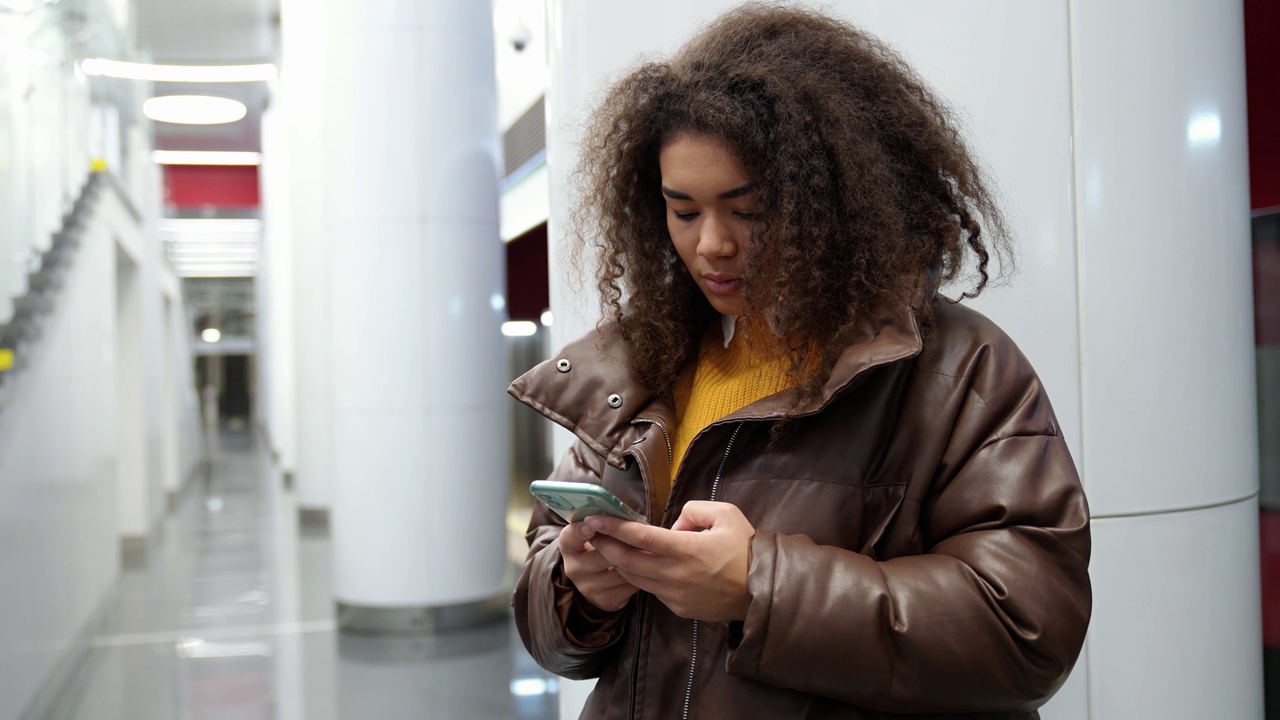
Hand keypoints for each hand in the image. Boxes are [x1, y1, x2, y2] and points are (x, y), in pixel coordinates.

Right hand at [558, 522, 638, 611]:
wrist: (597, 577)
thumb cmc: (601, 544)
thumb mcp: (595, 531)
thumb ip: (603, 523)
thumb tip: (621, 515)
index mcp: (569, 545)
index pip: (570, 538)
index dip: (580, 532)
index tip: (591, 525)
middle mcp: (574, 568)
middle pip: (600, 557)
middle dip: (621, 546)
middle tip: (639, 536)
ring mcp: (588, 588)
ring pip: (619, 572)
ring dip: (636, 561)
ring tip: (646, 551)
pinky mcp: (605, 601)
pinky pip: (630, 586)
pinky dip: (641, 576)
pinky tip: (645, 568)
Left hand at [584, 501, 754, 621]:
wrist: (763, 590)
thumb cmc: (745, 548)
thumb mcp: (725, 514)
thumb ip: (693, 510)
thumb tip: (673, 526)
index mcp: (687, 550)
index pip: (640, 537)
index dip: (614, 527)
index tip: (595, 518)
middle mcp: (676, 575)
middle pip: (628, 561)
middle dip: (606, 546)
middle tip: (591, 532)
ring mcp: (676, 596)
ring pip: (636, 579)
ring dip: (619, 563)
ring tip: (608, 548)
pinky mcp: (679, 609)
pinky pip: (653, 590)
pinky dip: (642, 577)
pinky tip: (639, 565)